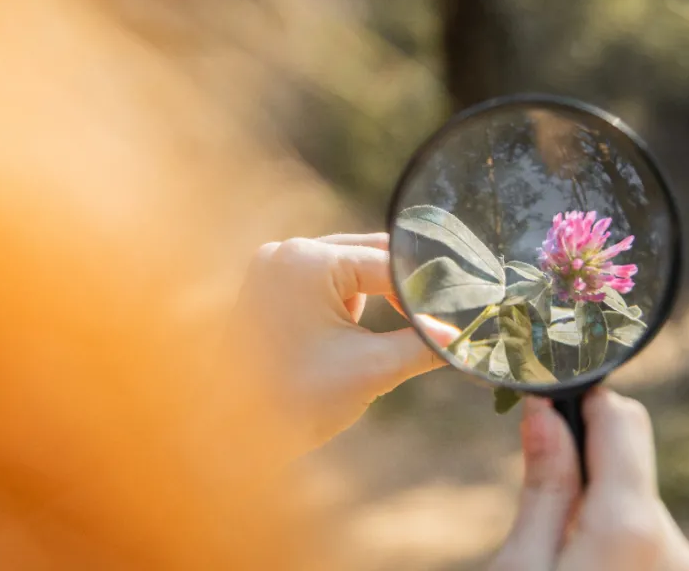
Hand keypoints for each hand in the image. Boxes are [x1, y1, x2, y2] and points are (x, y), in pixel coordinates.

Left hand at [233, 233, 457, 447]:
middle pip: (369, 255)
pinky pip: (323, 280)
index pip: (389, 265)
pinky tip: (362, 329)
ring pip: (348, 267)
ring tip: (408, 324)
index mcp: (309, 260)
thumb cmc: (296, 399)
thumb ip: (423, 345)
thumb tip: (462, 339)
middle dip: (405, 287)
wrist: (226, 435)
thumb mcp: (371, 369)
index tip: (458, 315)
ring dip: (378, 293)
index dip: (427, 292)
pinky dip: (349, 300)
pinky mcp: (267, 287)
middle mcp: (287, 252)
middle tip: (444, 315)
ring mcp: (272, 267)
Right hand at [490, 388, 688, 570]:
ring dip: (598, 516)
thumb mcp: (520, 567)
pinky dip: (617, 547)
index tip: (544, 407)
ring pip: (635, 506)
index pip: (621, 418)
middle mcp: (676, 545)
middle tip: (538, 511)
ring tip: (560, 559)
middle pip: (627, 465)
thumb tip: (544, 409)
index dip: (580, 404)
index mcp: (631, 527)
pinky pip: (649, 543)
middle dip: (583, 472)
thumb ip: (544, 487)